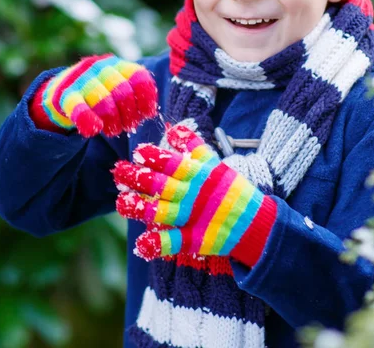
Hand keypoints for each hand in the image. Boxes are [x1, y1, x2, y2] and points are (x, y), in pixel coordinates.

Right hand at [41, 53, 157, 136]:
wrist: (63, 89)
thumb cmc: (101, 92)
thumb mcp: (119, 86)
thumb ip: (134, 94)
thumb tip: (150, 113)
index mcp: (119, 65)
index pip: (139, 77)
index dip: (146, 99)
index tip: (146, 115)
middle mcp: (101, 68)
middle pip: (123, 92)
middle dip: (129, 115)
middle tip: (128, 126)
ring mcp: (82, 80)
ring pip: (103, 102)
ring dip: (112, 122)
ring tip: (114, 130)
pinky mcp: (66, 95)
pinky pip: (79, 108)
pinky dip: (88, 120)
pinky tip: (94, 130)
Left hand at [112, 124, 276, 266]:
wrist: (255, 222)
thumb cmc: (232, 189)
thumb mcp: (216, 163)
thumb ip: (194, 146)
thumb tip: (175, 128)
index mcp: (200, 174)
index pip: (173, 162)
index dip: (154, 157)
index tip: (137, 152)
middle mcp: (194, 195)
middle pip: (160, 185)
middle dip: (137, 178)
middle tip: (117, 172)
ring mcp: (194, 218)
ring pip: (161, 212)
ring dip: (139, 208)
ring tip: (120, 203)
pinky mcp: (196, 240)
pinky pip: (174, 243)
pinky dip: (158, 244)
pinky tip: (142, 244)